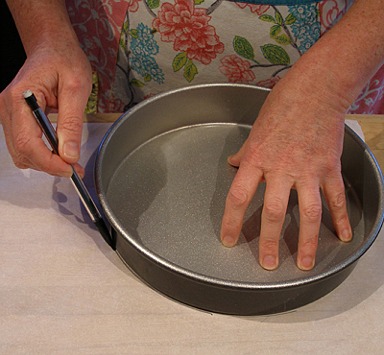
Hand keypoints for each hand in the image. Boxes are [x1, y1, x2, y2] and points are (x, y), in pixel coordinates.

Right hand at [0, 40, 91, 176]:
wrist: (53, 46)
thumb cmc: (64, 59)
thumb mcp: (76, 88)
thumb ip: (72, 123)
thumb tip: (69, 154)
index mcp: (21, 98)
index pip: (28, 143)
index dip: (49, 163)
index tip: (70, 169)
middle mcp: (9, 108)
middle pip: (22, 152)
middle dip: (49, 166)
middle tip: (75, 168)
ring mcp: (10, 113)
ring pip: (22, 152)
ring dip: (46, 162)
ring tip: (69, 161)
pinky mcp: (17, 118)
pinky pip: (25, 144)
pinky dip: (42, 154)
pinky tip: (59, 152)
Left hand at [220, 72, 352, 270]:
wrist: (316, 89)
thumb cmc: (282, 105)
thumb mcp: (255, 129)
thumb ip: (245, 152)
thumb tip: (233, 164)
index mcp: (257, 159)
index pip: (239, 197)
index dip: (232, 222)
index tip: (229, 240)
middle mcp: (281, 168)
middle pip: (274, 212)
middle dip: (270, 241)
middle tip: (268, 264)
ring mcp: (308, 170)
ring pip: (308, 213)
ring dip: (307, 242)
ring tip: (304, 264)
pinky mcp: (330, 168)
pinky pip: (336, 198)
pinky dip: (341, 218)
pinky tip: (342, 236)